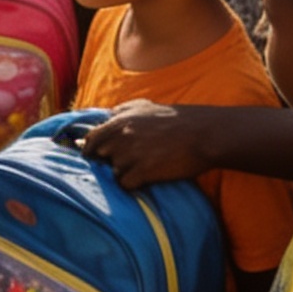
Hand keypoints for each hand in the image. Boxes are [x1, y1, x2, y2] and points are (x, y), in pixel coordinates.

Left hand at [81, 100, 216, 187]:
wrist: (202, 133)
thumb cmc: (174, 119)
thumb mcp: (143, 106)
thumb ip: (120, 111)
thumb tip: (104, 117)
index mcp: (119, 120)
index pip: (90, 139)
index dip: (91, 150)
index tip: (97, 157)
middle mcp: (120, 136)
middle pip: (99, 157)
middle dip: (107, 162)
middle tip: (125, 163)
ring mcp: (131, 154)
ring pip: (113, 172)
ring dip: (124, 173)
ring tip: (142, 168)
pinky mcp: (143, 171)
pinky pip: (125, 184)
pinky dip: (133, 185)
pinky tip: (146, 178)